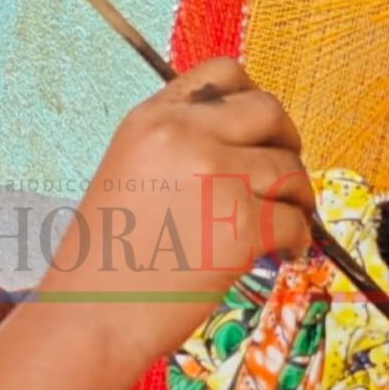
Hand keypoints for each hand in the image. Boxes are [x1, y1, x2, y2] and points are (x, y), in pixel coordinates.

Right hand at [37, 56, 315, 372]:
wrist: (90, 317)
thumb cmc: (104, 261)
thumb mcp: (128, 173)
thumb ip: (178, 147)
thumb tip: (246, 146)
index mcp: (152, 118)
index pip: (224, 72)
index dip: (252, 99)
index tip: (259, 133)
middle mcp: (184, 136)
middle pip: (269, 110)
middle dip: (287, 142)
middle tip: (285, 179)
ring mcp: (216, 177)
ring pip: (290, 169)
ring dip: (298, 198)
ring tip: (283, 227)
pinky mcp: (242, 225)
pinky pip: (295, 220)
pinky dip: (297, 240)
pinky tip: (280, 256)